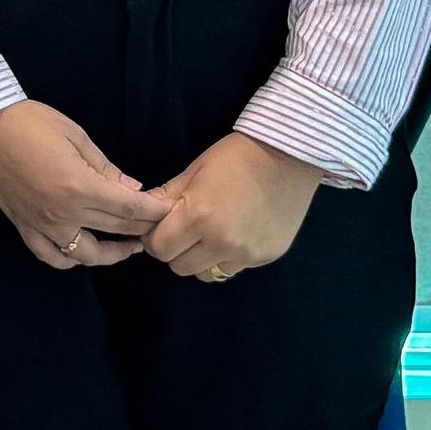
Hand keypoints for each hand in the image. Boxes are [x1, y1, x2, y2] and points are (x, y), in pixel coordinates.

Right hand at [0, 99, 168, 269]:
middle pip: (115, 230)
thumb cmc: (31, 122)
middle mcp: (63, 214)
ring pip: (86, 255)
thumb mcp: (76, 136)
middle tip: (158, 227)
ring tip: (128, 246)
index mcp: (79, 187)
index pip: (129, 209)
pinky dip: (69, 260)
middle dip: (142, 229)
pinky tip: (82, 254)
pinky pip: (51, 256)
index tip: (170, 213)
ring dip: (112, 254)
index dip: (154, 212)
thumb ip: (107, 168)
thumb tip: (133, 190)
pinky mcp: (24, 227)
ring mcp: (42, 225)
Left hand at [143, 132, 325, 281]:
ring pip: (206, 273)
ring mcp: (246, 254)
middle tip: (184, 230)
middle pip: (179, 266)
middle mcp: (221, 242)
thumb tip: (142, 214)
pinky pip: (233, 268)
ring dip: (201, 258)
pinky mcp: (265, 258)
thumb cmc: (235, 156)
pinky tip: (235, 233)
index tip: (161, 227)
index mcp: (198, 217)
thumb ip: (166, 198)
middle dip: (175, 250)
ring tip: (209, 234)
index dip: (154, 239)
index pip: (159, 249)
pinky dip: (226, 257)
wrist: (288, 156)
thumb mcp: (194, 171)